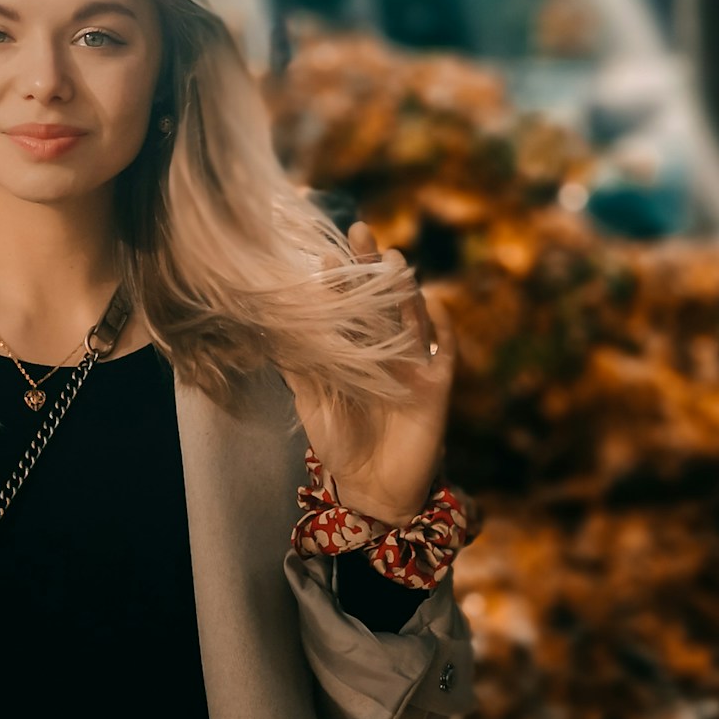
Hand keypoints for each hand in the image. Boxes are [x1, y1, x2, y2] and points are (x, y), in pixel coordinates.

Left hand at [290, 220, 455, 528]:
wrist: (372, 489)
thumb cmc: (338, 444)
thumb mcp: (311, 403)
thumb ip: (299, 367)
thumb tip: (274, 329)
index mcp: (353, 352)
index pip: (345, 308)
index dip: (336, 282)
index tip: (322, 254)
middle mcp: (384, 351)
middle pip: (378, 299)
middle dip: (370, 266)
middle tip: (360, 230)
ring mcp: (413, 364)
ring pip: (411, 316)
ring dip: (403, 288)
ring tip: (391, 258)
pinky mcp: (437, 385)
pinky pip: (444, 351)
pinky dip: (441, 327)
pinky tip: (433, 303)